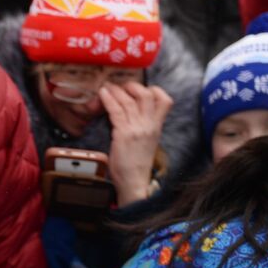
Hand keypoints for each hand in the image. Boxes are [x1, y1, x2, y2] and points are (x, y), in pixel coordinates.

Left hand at [101, 82, 173, 205]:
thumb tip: (132, 112)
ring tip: (107, 87)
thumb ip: (142, 126)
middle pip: (147, 95)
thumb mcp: (146, 142)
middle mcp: (149, 125)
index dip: (154, 90)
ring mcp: (137, 128)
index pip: (165, 101)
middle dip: (132, 86)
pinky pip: (116, 110)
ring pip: (128, 100)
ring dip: (116, 90)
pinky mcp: (123, 134)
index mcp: (157, 127)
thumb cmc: (136, 164)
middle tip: (121, 86)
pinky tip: (102, 94)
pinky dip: (108, 99)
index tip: (141, 88)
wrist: (134, 182)